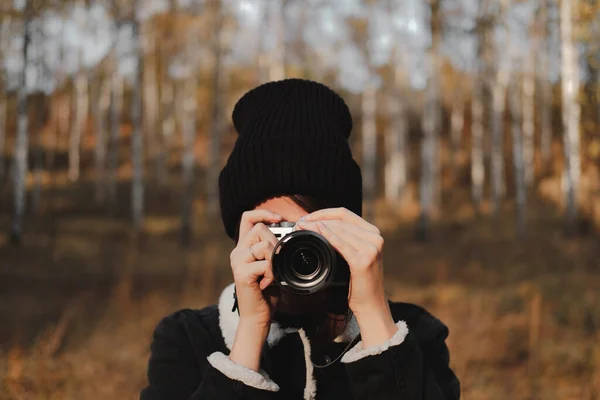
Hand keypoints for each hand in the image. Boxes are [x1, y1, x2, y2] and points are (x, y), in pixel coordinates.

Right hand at [228, 209, 280, 369]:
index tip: (278, 219)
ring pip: (264, 245)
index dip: (263, 212)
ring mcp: (237, 261)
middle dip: (275, 244)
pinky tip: (269, 283)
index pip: (247, 217)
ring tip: (272, 275)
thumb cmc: (267, 291)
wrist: (258, 315)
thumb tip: (288, 234)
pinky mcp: (241, 273)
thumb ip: (272, 249)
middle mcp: (237, 252)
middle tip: (276, 263)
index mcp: (243, 247)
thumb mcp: (271, 265)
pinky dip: (273, 274)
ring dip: (275, 260)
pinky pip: (265, 264)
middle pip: (260, 230)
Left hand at [297, 208, 397, 346]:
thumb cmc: (360, 282)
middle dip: (318, 219)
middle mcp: (375, 238)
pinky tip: (317, 232)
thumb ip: (346, 239)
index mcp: (373, 233)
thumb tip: (322, 226)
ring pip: (339, 229)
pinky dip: (327, 236)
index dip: (324, 213)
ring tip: (303, 227)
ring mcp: (371, 248)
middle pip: (341, 220)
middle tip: (301, 222)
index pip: (345, 214)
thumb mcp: (356, 254)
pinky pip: (341, 244)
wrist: (371, 304)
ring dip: (318, 226)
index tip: (308, 217)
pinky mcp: (364, 260)